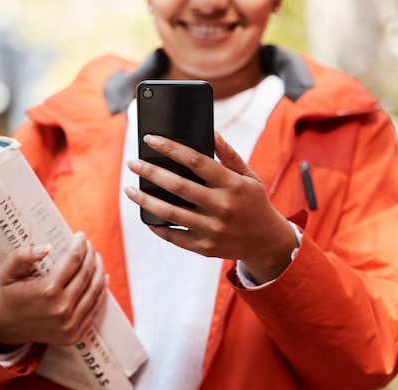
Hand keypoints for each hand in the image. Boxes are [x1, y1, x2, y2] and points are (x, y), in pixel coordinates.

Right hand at [0, 231, 107, 346]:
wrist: (6, 329)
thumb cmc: (9, 295)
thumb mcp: (7, 272)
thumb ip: (22, 256)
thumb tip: (47, 246)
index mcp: (47, 291)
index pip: (73, 261)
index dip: (80, 245)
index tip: (81, 236)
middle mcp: (61, 308)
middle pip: (86, 274)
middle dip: (91, 255)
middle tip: (89, 245)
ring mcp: (70, 324)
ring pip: (94, 290)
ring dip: (99, 270)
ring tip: (96, 258)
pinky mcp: (75, 334)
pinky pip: (94, 308)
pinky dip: (101, 290)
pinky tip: (102, 277)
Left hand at [124, 132, 297, 283]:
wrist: (267, 243)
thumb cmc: (254, 203)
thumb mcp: (248, 176)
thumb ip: (229, 155)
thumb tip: (210, 132)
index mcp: (232, 185)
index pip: (196, 160)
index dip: (170, 147)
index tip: (151, 139)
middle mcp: (222, 207)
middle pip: (178, 186)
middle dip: (151, 172)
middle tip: (132, 163)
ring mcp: (212, 229)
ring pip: (170, 213)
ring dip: (145, 200)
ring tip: (130, 189)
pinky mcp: (204, 248)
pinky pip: (173, 237)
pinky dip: (157, 225)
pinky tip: (145, 214)